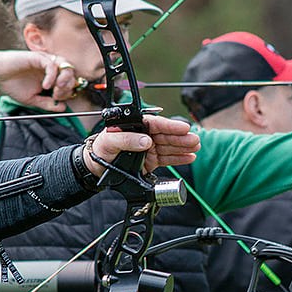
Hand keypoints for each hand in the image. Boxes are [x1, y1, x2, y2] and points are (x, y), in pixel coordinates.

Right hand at [0, 49, 80, 109]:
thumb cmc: (12, 84)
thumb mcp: (32, 99)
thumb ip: (47, 103)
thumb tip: (63, 107)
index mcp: (50, 77)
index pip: (68, 82)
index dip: (67, 92)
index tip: (58, 100)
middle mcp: (50, 68)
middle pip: (70, 73)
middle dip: (68, 86)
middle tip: (57, 95)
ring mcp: (45, 61)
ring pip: (65, 65)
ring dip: (64, 79)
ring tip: (56, 89)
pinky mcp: (38, 57)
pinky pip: (51, 65)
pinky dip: (51, 76)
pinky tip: (45, 86)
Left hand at [85, 115, 199, 176]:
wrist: (96, 167)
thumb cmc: (101, 149)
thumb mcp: (109, 141)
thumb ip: (127, 140)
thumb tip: (146, 141)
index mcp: (136, 126)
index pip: (156, 123)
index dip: (170, 125)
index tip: (183, 128)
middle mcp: (144, 135)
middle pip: (166, 135)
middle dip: (181, 138)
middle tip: (194, 140)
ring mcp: (149, 148)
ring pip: (169, 146)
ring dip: (183, 147)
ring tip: (195, 148)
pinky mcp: (151, 160)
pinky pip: (167, 158)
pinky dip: (179, 158)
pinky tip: (189, 157)